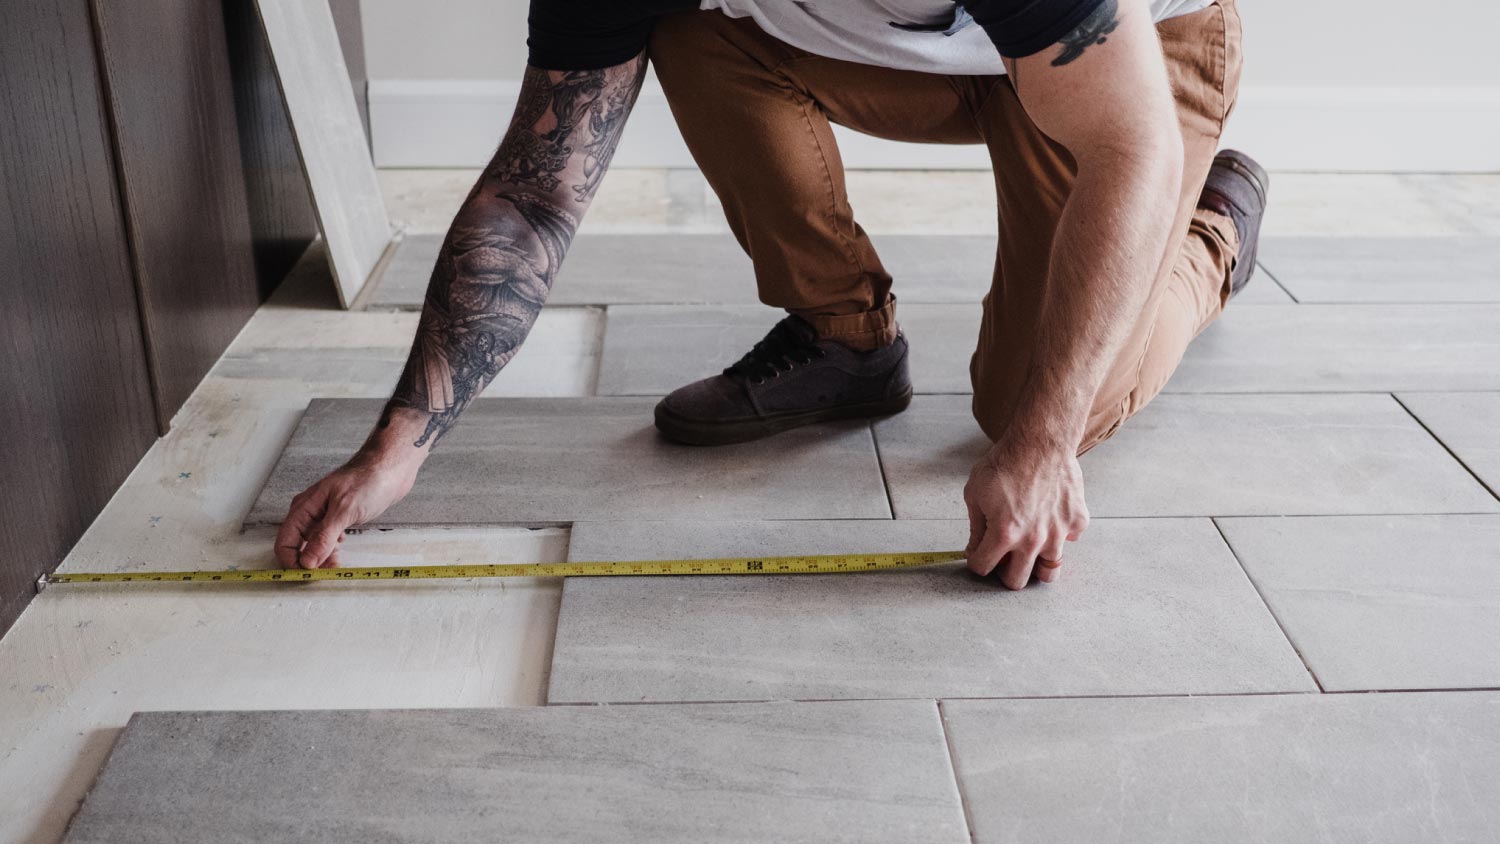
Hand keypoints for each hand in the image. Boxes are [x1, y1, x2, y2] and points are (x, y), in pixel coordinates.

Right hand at [274, 453, 419, 568]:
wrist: (391, 467)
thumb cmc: (368, 480)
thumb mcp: (344, 511)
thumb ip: (324, 537)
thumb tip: (307, 562)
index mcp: (304, 507)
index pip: (284, 541)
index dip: (292, 561)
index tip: (309, 574)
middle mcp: (309, 511)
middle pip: (296, 545)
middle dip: (309, 561)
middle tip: (330, 569)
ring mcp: (323, 514)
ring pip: (312, 543)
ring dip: (321, 556)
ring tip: (338, 561)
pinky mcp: (338, 516)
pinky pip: (326, 538)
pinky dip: (331, 547)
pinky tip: (343, 545)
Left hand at [963, 436, 1089, 589]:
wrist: (1040, 441)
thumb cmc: (1006, 462)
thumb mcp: (975, 493)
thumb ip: (976, 526)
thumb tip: (975, 548)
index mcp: (1004, 534)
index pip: (983, 568)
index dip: (975, 561)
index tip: (977, 554)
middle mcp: (1032, 540)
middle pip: (1016, 582)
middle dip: (1003, 573)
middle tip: (1002, 558)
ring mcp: (1058, 533)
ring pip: (1048, 571)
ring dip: (1035, 563)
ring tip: (1028, 548)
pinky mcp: (1076, 522)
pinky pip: (1069, 541)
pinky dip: (1059, 536)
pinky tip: (1049, 521)